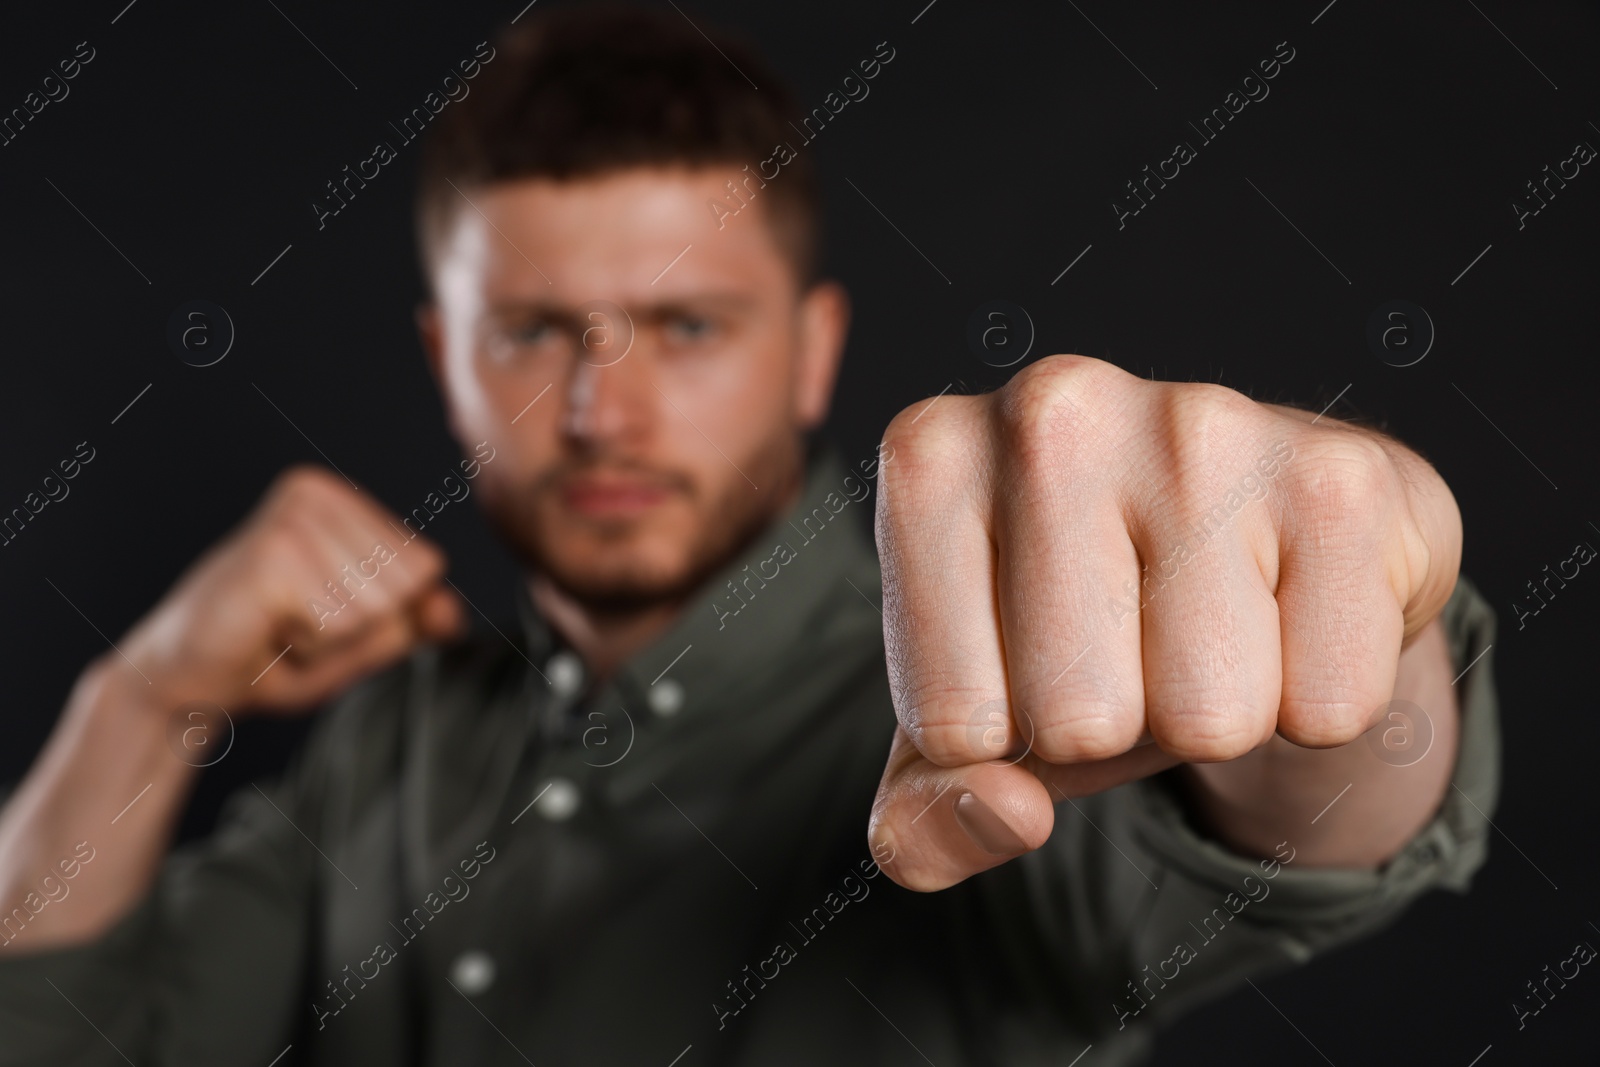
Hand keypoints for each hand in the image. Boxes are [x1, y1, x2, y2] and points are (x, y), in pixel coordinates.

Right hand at [117, 465, 463, 714]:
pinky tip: (266, 630)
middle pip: (406, 587)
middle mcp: (317, 494)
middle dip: (361, 629)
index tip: (323, 612)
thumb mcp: (360, 642)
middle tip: (297, 625)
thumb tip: (452, 613)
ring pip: (375, 608)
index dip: (386, 614)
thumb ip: (410, 623)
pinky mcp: (271, 553)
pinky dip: (308, 647)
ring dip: (332, 640)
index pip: (427, 568)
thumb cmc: (271, 656)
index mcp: (343, 501)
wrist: (183, 681)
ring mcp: (292, 518)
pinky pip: (339, 624)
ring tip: (281, 627)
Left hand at [867, 355, 1461, 889]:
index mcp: (929, 460)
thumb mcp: (966, 730)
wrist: (1251, 546)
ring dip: (1215, 716)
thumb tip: (1005, 814)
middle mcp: (1051, 408)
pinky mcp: (1338, 473)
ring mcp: (1201, 423)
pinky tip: (1290, 607)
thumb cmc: (1081, 633)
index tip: (1026, 660)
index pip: (951, 728)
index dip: (1002, 740)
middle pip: (1076, 722)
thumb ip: (920, 820)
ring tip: (1206, 626)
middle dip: (1113, 727)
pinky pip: (1327, 705)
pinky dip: (1316, 698)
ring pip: (1206, 717)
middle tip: (1132, 645)